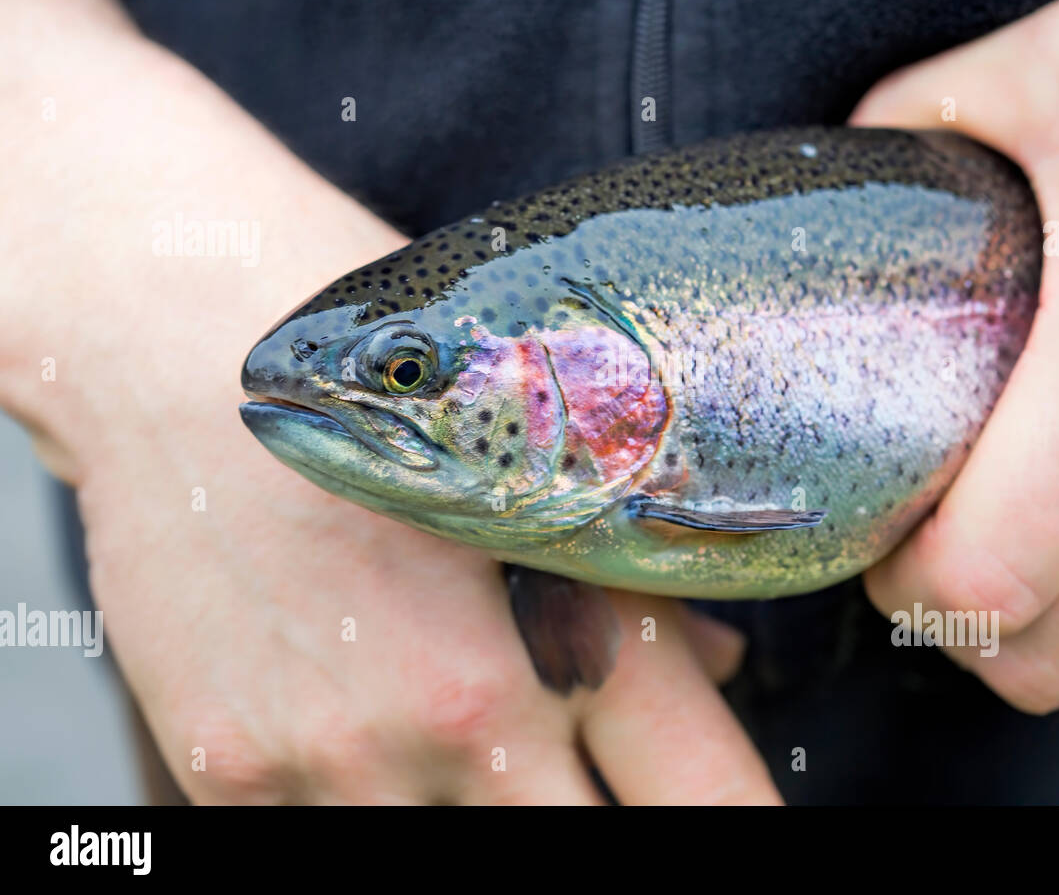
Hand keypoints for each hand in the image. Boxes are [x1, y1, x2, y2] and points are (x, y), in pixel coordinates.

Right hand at [0, 0, 778, 803]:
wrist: (181, 357)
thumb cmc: (380, 387)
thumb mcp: (539, 462)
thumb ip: (641, 593)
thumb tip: (719, 669)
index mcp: (565, 628)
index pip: (706, 797)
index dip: (736, 826)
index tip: (736, 827)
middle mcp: (463, 714)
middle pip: (585, 847)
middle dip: (601, 822)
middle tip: (589, 779)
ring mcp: (340, 759)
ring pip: (458, 862)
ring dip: (477, 813)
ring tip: (458, 744)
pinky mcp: (230, 777)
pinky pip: (324, 849)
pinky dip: (370, 807)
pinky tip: (364, 747)